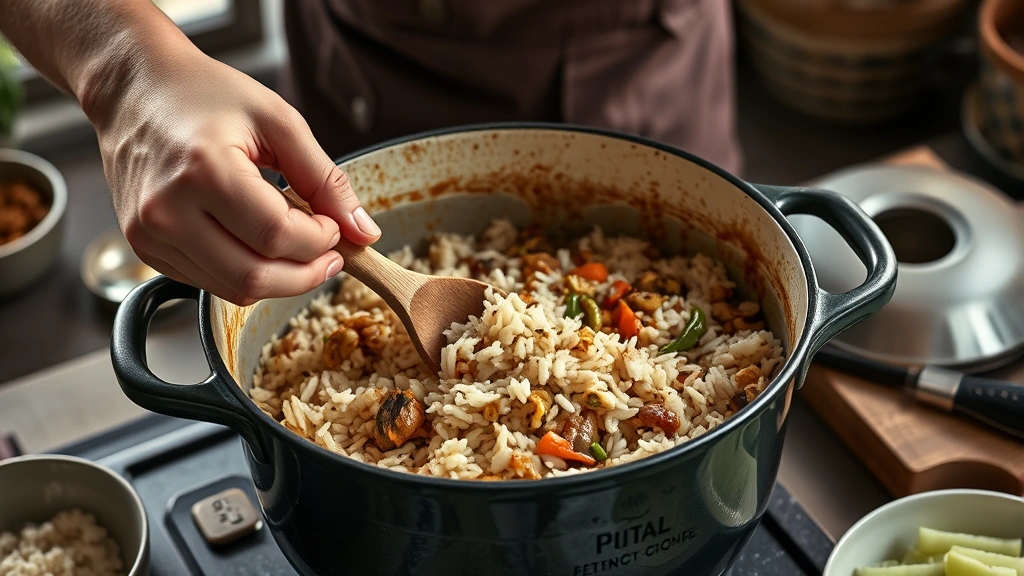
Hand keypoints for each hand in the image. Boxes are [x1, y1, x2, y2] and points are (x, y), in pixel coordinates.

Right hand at [91, 47, 379, 305]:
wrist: (134, 89)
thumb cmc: (204, 95)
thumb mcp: (279, 122)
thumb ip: (326, 179)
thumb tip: (364, 232)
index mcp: (204, 171)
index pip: (277, 236)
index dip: (319, 241)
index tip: (333, 227)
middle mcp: (168, 210)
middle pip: (255, 277)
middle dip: (306, 273)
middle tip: (328, 253)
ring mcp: (150, 234)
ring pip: (233, 290)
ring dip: (279, 279)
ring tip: (296, 246)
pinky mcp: (145, 247)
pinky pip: (209, 283)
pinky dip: (245, 274)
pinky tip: (257, 244)